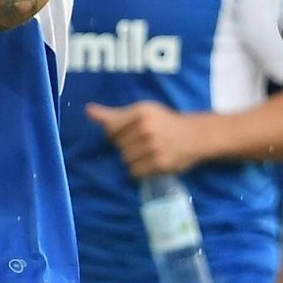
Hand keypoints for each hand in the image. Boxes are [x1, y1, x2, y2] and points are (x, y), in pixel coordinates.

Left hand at [86, 101, 203, 177]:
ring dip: (133, 160)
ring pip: (125, 160)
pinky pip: (135, 172)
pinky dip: (139, 170)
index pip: (111, 129)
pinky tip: (150, 163)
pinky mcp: (160, 164)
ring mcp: (154, 147)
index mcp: (141, 112)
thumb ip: (114, 114)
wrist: (195, 136)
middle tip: (142, 143)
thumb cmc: (164, 122)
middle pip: (118, 146)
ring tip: (147, 153)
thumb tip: (87, 110)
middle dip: (126, 147)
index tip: (129, 133)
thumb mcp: (142, 112)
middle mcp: (147, 128)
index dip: (116, 134)